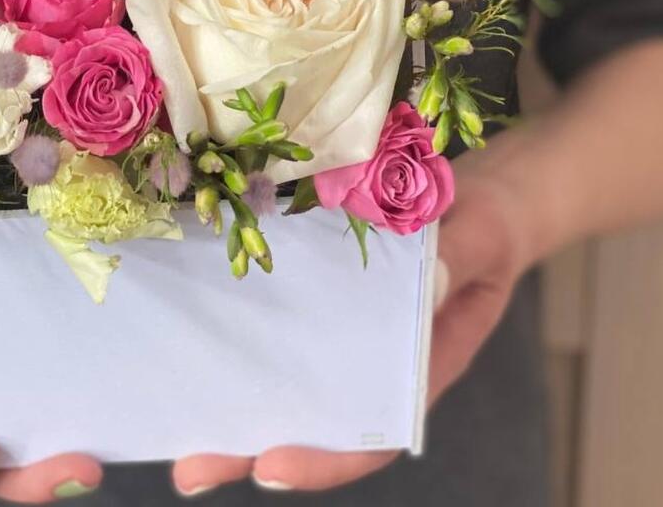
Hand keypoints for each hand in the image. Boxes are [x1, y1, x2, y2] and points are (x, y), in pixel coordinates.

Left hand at [171, 172, 531, 495]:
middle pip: (312, 413)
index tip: (271, 467)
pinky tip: (194, 329)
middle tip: (193, 466)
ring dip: (234, 397)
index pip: (372, 429)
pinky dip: (240, 331)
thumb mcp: (483, 234)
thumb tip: (430, 279)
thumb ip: (461, 256)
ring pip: (284, 371)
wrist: (476, 195)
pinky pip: (276, 315)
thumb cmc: (487, 221)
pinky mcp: (317, 286)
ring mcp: (340, 324)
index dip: (324, 457)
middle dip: (251, 444)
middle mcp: (370, 354)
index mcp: (418, 362)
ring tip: (175, 420)